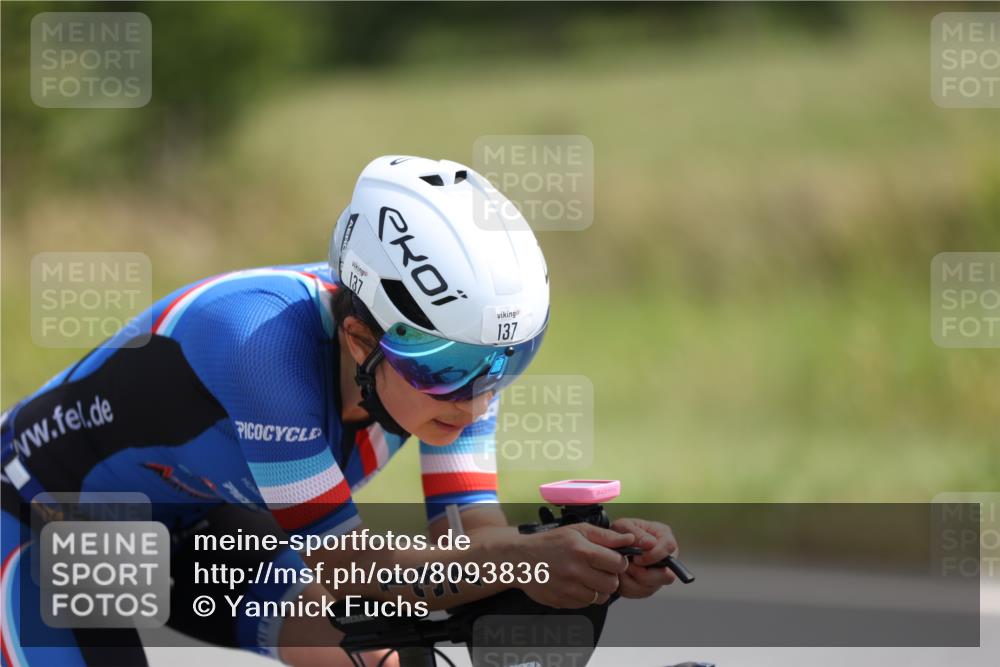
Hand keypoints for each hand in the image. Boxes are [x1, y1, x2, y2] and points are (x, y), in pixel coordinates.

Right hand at [516, 524, 632, 608]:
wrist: (521, 560)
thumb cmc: (551, 542)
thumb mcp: (578, 530)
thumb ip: (606, 536)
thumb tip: (630, 539)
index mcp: (582, 551)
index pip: (618, 564)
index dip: (619, 561)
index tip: (612, 559)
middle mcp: (575, 572)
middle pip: (612, 584)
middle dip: (610, 576)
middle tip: (599, 569)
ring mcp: (568, 590)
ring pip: (601, 597)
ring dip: (599, 588)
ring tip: (587, 576)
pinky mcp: (562, 602)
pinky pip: (586, 604)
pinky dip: (585, 596)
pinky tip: (575, 584)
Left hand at [610, 517, 678, 598]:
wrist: (612, 545)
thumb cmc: (621, 532)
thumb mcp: (624, 526)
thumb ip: (636, 533)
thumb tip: (651, 543)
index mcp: (665, 538)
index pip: (669, 547)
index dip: (654, 556)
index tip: (636, 558)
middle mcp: (667, 559)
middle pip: (667, 576)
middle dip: (643, 574)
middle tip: (627, 566)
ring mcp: (659, 576)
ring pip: (650, 588)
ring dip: (630, 580)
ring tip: (619, 569)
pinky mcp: (647, 588)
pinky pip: (637, 593)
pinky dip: (625, 587)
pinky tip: (619, 575)